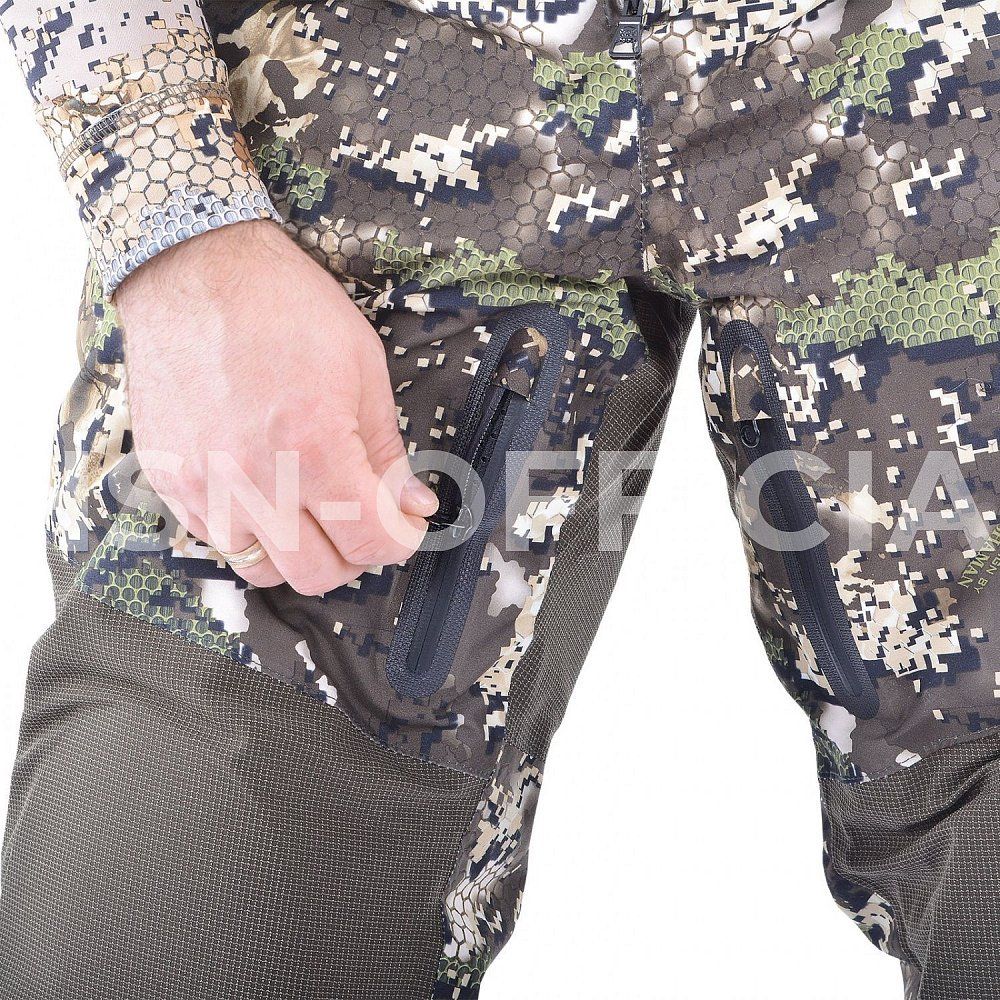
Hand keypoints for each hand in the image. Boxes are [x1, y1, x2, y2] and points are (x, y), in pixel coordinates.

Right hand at [115, 219, 436, 594]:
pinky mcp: (170, 481)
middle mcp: (255, 480)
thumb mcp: (363, 368)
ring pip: (263, 569)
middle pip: (317, 574)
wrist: (193, 271)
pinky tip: (267, 498)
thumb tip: (412, 503)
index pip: (370, 539)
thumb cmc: (282, 307)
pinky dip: (251, 534)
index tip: (406, 526)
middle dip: (356, 557)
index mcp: (314, 448)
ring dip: (300, 554)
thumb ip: (388, 449)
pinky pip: (217, 541)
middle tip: (365, 525)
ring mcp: (205, 486)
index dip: (401, 540)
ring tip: (314, 516)